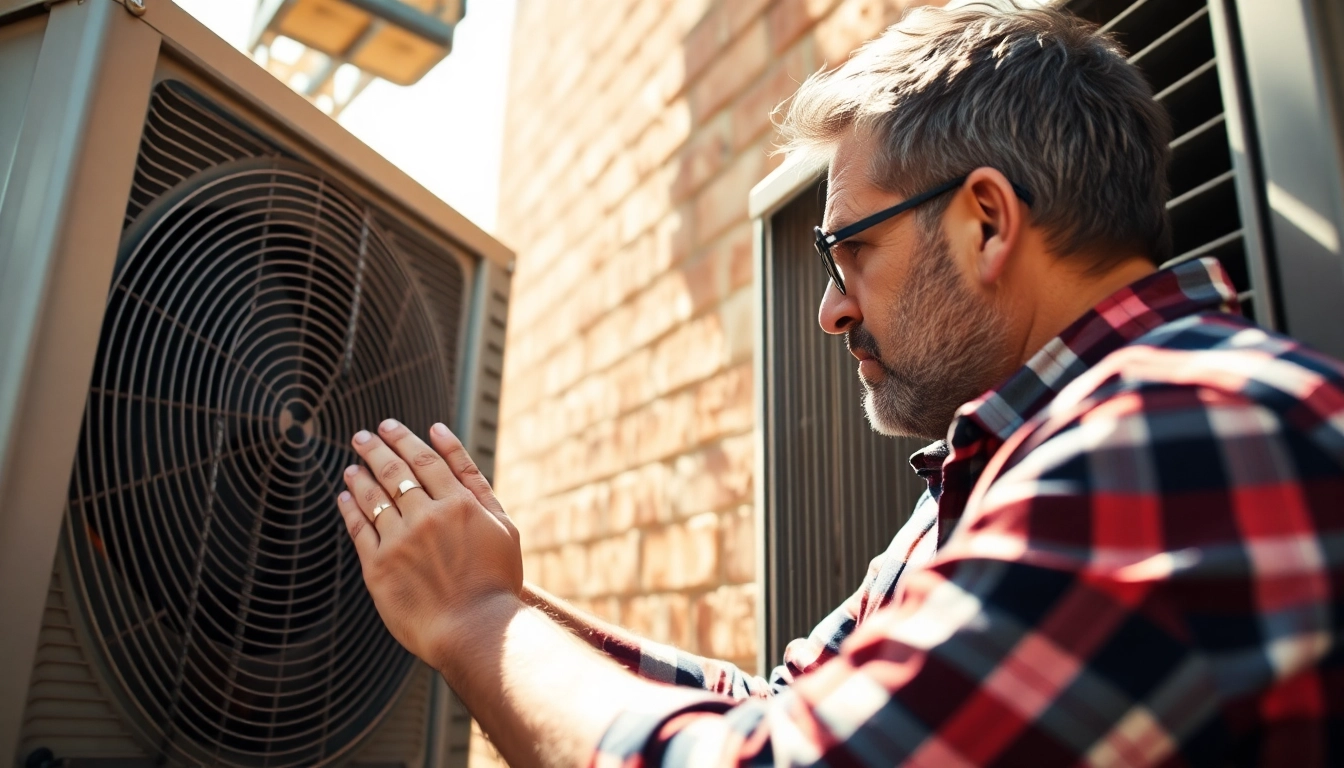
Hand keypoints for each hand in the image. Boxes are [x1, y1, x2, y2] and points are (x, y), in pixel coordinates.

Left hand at [336, 419, 522, 671]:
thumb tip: (446, 439)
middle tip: (362, 436)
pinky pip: (358, 530)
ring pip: (373, 497)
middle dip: (375, 448)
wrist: (475, 630)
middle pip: (394, 471)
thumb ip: (476, 484)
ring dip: (360, 476)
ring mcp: (400, 541)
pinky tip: (344, 497)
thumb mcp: (502, 527)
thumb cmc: (495, 581)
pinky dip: (349, 508)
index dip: (405, 440)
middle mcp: (426, 516)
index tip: (390, 427)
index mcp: (459, 504)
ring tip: (352, 465)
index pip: (426, 460)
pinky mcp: (379, 567)